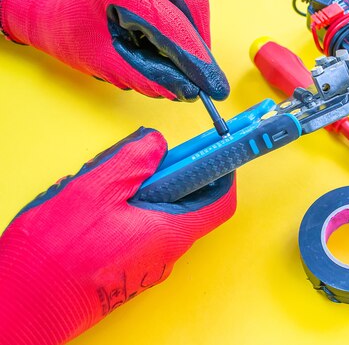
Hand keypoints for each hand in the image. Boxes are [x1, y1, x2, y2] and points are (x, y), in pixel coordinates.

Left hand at [0, 0, 227, 100]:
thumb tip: (190, 91)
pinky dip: (186, 20)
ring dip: (192, 33)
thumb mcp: (109, 63)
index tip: (215, 87)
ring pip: (194, 1)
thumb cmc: (77, 35)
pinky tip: (162, 29)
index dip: (196, 59)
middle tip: (202, 77)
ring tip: (166, 49)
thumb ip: (151, 78)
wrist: (59, 9)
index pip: (170, 22)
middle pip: (192, 5)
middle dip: (199, 46)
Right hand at [0, 128, 236, 344]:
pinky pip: (140, 233)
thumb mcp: (95, 190)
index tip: (212, 152)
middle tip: (142, 162)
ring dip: (142, 194)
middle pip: (188, 207)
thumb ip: (132, 161)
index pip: (219, 202)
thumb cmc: (58, 253)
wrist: (26, 305)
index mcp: (169, 233)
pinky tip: (96, 208)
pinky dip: (128, 213)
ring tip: (104, 185)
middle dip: (171, 177)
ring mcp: (147, 265)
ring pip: (159, 218)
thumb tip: (156, 143)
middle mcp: (165, 254)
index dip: (222, 173)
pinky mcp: (127, 270)